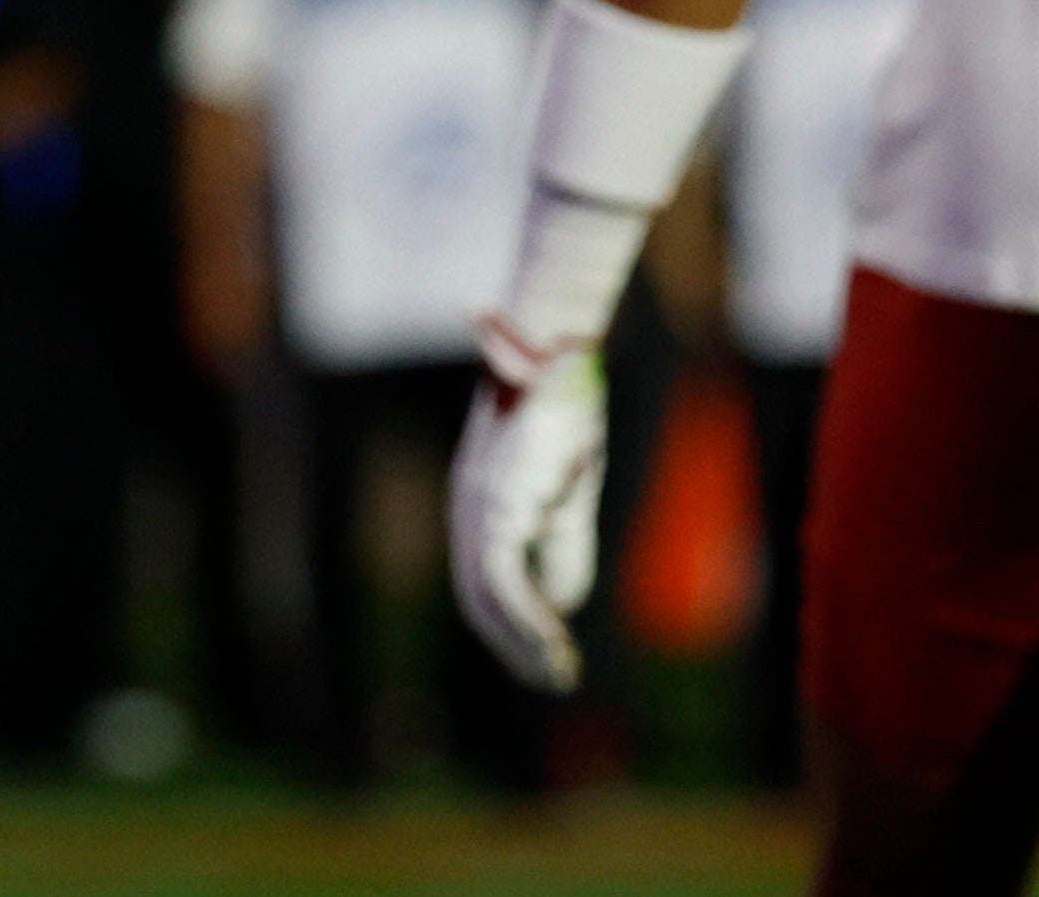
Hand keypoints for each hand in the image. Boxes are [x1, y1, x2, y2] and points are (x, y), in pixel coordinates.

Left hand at [450, 321, 610, 691]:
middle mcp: (469, 513)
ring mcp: (477, 509)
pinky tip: (555, 640)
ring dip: (522, 643)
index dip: (513, 628)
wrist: (560, 359)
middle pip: (479, 601)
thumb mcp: (569, 495)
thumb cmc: (567, 417)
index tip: (549, 659)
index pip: (486, 585)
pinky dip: (527, 617)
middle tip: (553, 679)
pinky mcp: (495, 506)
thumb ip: (563, 548)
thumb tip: (562, 606)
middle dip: (514, 648)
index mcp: (482, 508)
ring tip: (558, 672)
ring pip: (486, 598)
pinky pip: (503, 580)